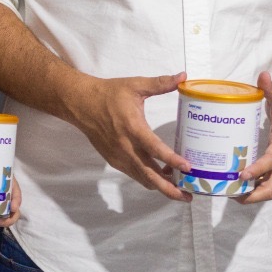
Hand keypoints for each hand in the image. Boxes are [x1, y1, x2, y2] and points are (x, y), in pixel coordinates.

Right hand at [64, 72, 189, 200]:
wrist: (81, 104)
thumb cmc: (109, 94)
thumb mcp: (135, 85)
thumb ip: (161, 83)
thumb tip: (183, 76)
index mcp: (133, 128)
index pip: (155, 149)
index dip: (172, 160)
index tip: (188, 167)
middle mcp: (126, 147)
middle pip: (150, 175)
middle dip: (170, 188)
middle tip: (189, 195)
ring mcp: (119, 157)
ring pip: (143, 179)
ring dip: (161, 186)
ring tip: (181, 188)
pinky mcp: (114, 160)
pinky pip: (135, 175)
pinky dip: (149, 179)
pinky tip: (162, 175)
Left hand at [237, 74, 271, 204]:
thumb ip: (270, 88)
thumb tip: (263, 76)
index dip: (258, 170)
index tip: (242, 175)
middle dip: (254, 194)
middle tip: (232, 193)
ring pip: (269, 187)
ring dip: (252, 194)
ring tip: (231, 193)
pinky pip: (267, 182)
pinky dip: (254, 187)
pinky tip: (236, 185)